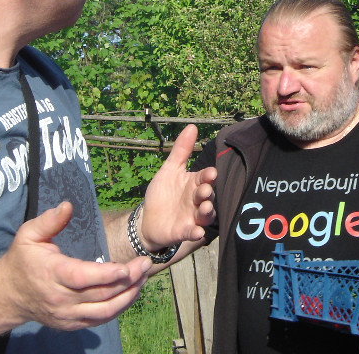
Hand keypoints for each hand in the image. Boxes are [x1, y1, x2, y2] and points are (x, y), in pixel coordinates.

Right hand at [0, 201, 151, 330]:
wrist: (7, 295)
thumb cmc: (22, 260)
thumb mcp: (28, 235)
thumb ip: (49, 220)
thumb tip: (68, 206)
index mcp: (52, 274)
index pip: (82, 278)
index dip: (106, 275)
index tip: (127, 267)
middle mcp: (60, 299)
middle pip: (100, 294)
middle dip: (127, 281)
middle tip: (145, 264)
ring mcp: (66, 315)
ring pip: (104, 312)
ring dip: (128, 296)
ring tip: (143, 278)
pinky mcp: (72, 324)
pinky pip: (100, 319)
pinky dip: (119, 308)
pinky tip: (131, 293)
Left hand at [140, 124, 216, 249]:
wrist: (148, 219)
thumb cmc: (163, 193)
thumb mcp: (169, 170)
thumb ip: (181, 150)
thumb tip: (192, 126)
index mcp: (194, 183)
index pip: (204, 178)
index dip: (208, 176)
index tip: (210, 173)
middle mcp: (197, 200)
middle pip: (207, 195)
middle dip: (207, 192)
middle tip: (205, 190)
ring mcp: (193, 216)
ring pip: (205, 214)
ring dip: (207, 211)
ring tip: (205, 207)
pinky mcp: (185, 231)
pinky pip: (193, 231)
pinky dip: (196, 231)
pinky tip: (197, 231)